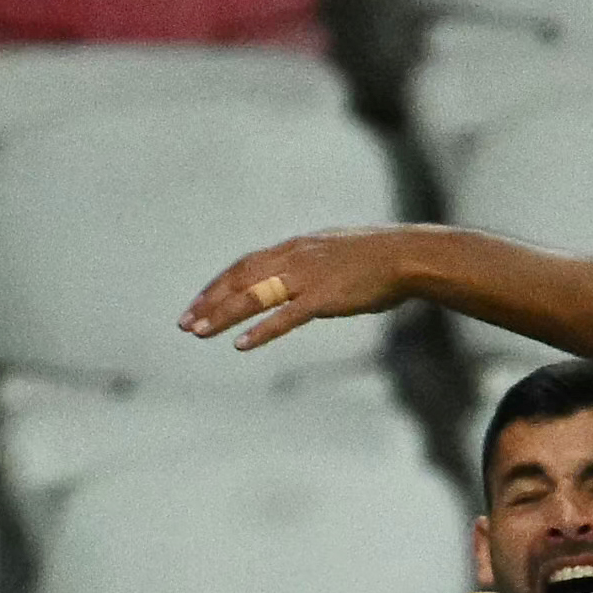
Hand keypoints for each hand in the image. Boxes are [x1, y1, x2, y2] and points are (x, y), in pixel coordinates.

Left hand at [182, 224, 440, 353]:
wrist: (407, 255)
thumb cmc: (377, 257)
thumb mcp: (334, 253)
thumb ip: (310, 264)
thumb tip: (297, 279)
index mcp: (295, 247)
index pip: (245, 264)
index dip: (219, 284)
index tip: (198, 303)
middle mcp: (294, 258)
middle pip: (240, 278)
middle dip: (210, 300)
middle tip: (185, 322)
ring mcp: (308, 277)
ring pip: (254, 296)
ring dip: (224, 314)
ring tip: (199, 332)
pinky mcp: (324, 298)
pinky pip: (286, 316)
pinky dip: (262, 330)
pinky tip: (241, 344)